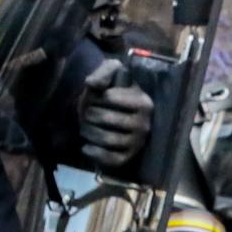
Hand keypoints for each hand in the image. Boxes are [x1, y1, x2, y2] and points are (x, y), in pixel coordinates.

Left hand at [77, 58, 153, 172]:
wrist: (113, 114)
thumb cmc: (111, 92)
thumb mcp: (111, 74)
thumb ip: (103, 72)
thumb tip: (92, 84)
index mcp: (144, 102)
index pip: (109, 97)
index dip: (96, 96)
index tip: (97, 96)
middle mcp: (144, 124)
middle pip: (105, 118)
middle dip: (89, 114)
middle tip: (87, 113)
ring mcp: (137, 143)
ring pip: (107, 139)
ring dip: (89, 132)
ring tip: (86, 127)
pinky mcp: (129, 157)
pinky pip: (110, 159)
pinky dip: (94, 153)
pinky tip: (86, 147)